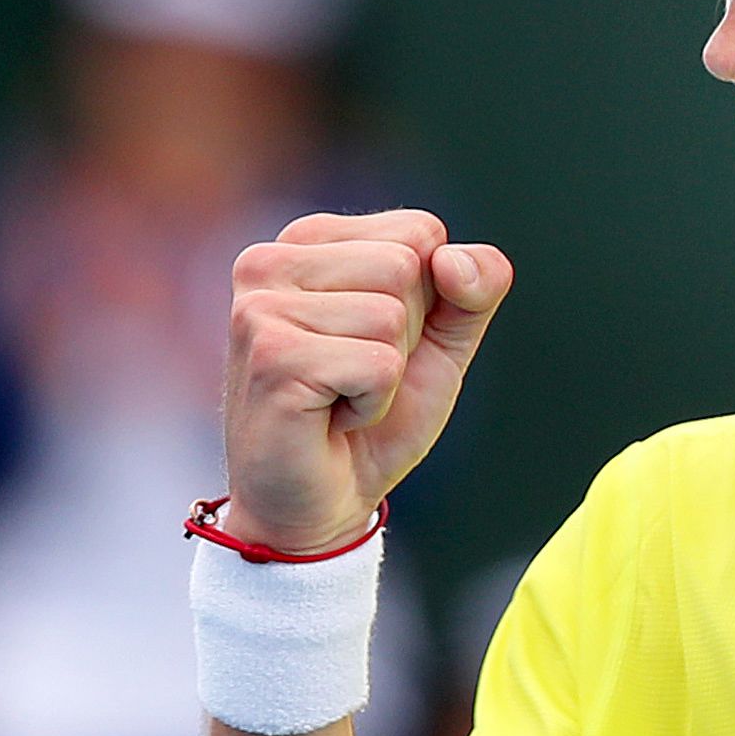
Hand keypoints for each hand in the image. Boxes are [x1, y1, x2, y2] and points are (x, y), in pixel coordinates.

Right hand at [222, 209, 510, 552]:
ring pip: (391, 316)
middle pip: (407, 266)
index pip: (421, 231)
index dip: (427, 300)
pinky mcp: (270, 358)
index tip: (376, 341)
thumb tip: (454, 259)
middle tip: (356, 375)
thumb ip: (473, 288)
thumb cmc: (374, 418)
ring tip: (340, 396)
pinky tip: (331, 418)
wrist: (320, 504)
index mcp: (308, 240)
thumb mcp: (440, 342)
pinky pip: (378, 364)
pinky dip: (373, 403)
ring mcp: (261, 308)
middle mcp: (269, 261)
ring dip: (387, 374)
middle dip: (406, 336)